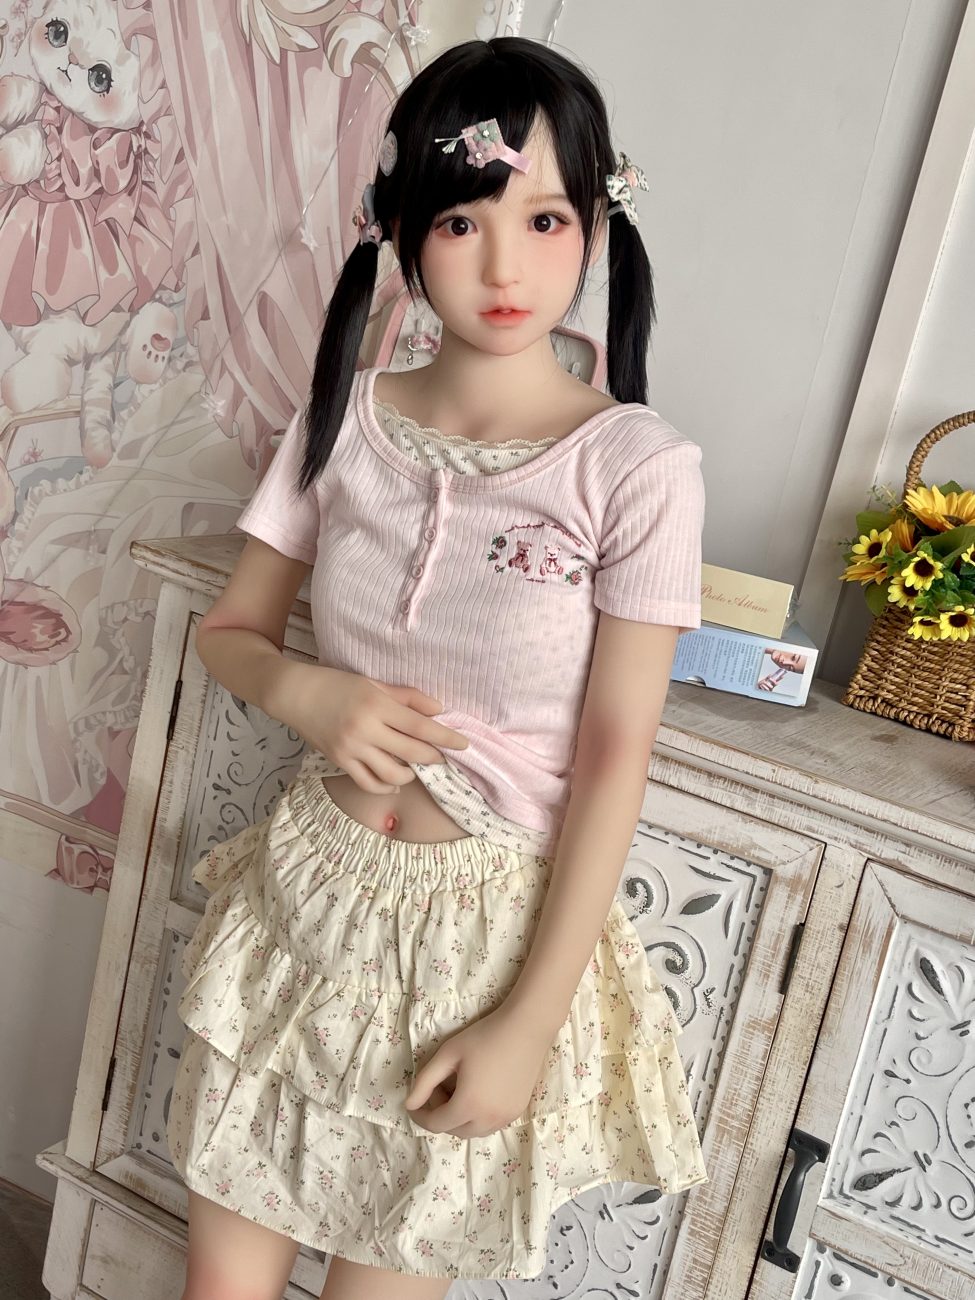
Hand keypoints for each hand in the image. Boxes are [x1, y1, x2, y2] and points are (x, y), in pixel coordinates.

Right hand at [269, 661, 469, 792]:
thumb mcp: (373, 682)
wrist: (294, 694)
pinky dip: (386, 786)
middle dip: (434, 757)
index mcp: (377, 705)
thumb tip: (438, 710)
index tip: (463, 744)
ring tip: (417, 768)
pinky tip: (396, 782)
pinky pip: (368, 783)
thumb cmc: (336, 683)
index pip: (420, 726)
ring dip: (411, 774)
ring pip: (392, 774)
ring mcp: (352, 749)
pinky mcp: (340, 762)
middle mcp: (365, 729)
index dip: (445, 737)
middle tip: (444, 757)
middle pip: (411, 752)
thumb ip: (407, 697)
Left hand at [404, 1005, 552, 1138]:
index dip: (421, 1115)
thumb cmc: (484, 1037)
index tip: (415, 1101)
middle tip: (439, 1087)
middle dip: (440, 1114)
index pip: (436, 1124)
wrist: (526, 1029)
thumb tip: (409, 1104)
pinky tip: (478, 1091)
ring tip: (459, 1089)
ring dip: (459, 1118)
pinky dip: (478, 1116)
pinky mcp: (518, 1112)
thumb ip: (424, 1081)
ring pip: (473, 1131)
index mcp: (468, 1105)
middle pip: (454, 1130)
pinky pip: (490, 1124)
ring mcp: (505, 1118)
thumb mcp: (448, 1054)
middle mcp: (488, 1119)